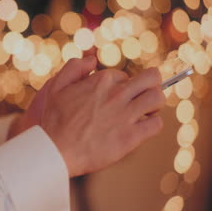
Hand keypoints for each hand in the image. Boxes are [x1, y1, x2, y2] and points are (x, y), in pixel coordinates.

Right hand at [40, 57, 164, 176]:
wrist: (56, 150)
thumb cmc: (54, 120)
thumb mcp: (56, 86)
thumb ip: (74, 67)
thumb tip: (92, 60)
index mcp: (101, 81)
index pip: (125, 75)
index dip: (122, 85)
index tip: (116, 96)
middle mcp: (116, 94)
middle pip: (152, 77)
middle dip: (151, 84)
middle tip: (144, 95)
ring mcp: (125, 115)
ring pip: (158, 98)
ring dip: (155, 103)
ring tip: (146, 112)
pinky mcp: (131, 136)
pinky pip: (156, 124)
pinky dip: (153, 124)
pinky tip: (142, 128)